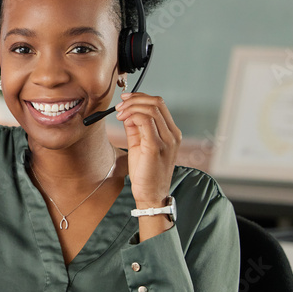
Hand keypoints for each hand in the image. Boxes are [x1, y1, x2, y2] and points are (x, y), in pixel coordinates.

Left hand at [115, 92, 180, 207]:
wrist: (150, 194)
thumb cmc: (145, 172)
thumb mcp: (139, 145)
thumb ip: (135, 128)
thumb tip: (127, 112)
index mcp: (171, 132)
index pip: (159, 104)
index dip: (140, 98)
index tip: (124, 99)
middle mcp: (173, 134)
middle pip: (157, 103)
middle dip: (135, 100)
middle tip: (119, 105)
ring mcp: (167, 140)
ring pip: (152, 109)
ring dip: (132, 107)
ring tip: (119, 114)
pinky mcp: (156, 147)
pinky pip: (146, 122)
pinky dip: (133, 115)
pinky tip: (124, 120)